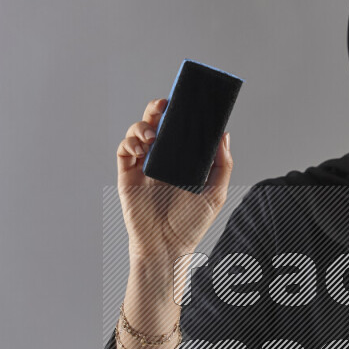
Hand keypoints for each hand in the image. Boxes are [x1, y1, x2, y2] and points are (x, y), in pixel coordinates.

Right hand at [117, 98, 233, 261]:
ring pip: (137, 133)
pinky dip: (130, 142)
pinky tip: (142, 147)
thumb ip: (222, 165)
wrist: (168, 248)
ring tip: (153, 133)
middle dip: (157, 109)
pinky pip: (124, 151)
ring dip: (143, 125)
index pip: (180, 130)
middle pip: (156, 124)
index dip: (180, 113)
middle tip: (164, 104)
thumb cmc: (190, 225)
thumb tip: (224, 135)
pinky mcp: (128, 176)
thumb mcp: (215, 194)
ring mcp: (143, 167)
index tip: (187, 100)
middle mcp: (162, 160)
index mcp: (182, 161)